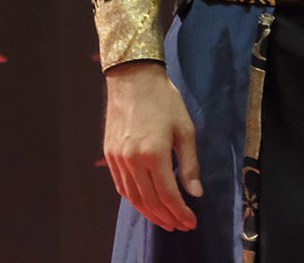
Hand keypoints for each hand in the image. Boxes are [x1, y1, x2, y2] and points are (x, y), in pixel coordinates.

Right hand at [103, 62, 202, 230]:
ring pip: (133, 197)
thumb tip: (195, 194)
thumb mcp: (185, 130)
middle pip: (149, 201)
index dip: (181, 213)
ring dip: (149, 213)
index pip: (168, 195)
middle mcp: (132, 160)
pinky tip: (144, 203)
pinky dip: (133, 199)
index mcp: (154, 154)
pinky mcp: (109, 154)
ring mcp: (117, 158)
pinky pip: (120, 185)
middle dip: (167, 217)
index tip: (191, 222)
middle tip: (180, 225)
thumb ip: (189, 165)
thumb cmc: (164, 101)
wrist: (132, 78)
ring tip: (164, 220)